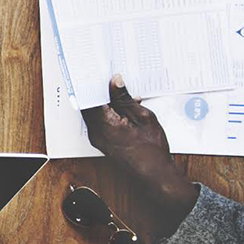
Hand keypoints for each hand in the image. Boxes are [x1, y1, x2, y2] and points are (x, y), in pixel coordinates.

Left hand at [81, 75, 198, 231]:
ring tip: (118, 88)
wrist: (155, 174)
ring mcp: (98, 138)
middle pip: (89, 104)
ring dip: (105, 100)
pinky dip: (109, 111)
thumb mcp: (143, 117)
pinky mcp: (103, 142)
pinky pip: (100, 121)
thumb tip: (115, 81)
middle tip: (106, 74)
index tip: (95, 69)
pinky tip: (124, 105)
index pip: (88, 97)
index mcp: (103, 124)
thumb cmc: (152, 149)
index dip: (91, 82)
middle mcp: (95, 132)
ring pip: (95, 113)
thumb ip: (125, 98)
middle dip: (97, 89)